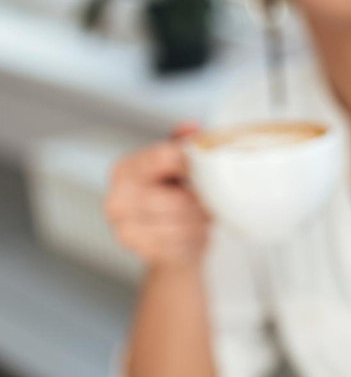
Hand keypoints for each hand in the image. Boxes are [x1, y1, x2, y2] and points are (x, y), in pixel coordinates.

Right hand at [105, 122, 211, 268]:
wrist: (172, 246)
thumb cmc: (177, 200)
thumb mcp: (181, 167)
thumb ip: (183, 145)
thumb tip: (191, 126)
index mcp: (125, 169)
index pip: (163, 157)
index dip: (192, 164)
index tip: (208, 170)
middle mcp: (116, 197)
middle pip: (176, 198)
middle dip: (198, 202)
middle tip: (205, 202)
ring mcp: (122, 227)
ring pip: (180, 222)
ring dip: (198, 221)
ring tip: (198, 217)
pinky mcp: (138, 251)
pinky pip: (177, 243)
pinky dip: (192, 240)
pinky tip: (191, 234)